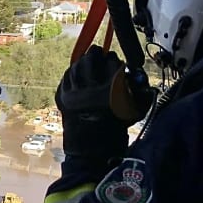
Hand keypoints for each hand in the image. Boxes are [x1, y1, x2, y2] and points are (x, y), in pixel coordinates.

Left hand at [56, 46, 128, 161]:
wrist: (93, 150)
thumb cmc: (117, 129)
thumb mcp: (136, 108)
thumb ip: (139, 87)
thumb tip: (134, 71)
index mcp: (112, 89)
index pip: (111, 62)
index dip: (112, 60)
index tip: (112, 61)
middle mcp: (92, 88)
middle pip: (91, 59)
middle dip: (96, 55)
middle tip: (97, 53)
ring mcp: (74, 93)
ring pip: (76, 67)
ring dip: (82, 63)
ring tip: (87, 62)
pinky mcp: (62, 99)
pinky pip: (66, 79)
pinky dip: (71, 74)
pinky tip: (75, 74)